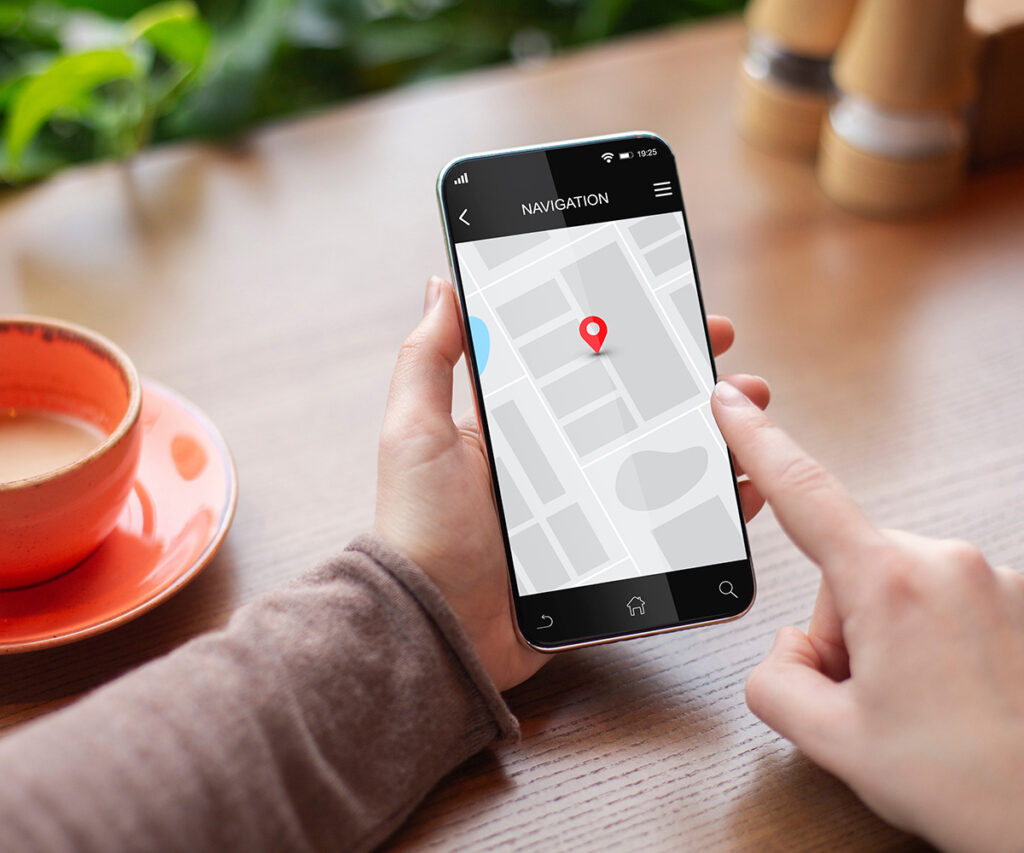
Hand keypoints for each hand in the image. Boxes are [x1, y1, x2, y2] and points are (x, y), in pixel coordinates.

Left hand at [375, 277, 769, 691]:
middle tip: (729, 368)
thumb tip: (442, 286)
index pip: (582, 368)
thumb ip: (428, 361)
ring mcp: (586, 511)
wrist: (436, 627)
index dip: (628, 336)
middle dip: (686, 384)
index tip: (670, 308)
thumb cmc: (417, 530)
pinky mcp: (606, 557)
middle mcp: (556, 464)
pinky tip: (744, 492)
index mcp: (516, 428)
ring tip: (751, 419)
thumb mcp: (415, 433)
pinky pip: (669, 529)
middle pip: (634, 413)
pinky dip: (710, 511)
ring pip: (662, 465)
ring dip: (711, 440)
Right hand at [712, 380, 1023, 852]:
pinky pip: (936, 600)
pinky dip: (924, 641)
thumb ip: (773, 681)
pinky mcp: (1015, 599)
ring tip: (916, 708)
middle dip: (838, 631)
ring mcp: (990, 580)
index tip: (730, 403)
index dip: (756, 441)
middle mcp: (946, 563)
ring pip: (890, 588)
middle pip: (845, 570)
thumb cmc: (972, 785)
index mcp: (892, 584)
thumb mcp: (833, 741)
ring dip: (882, 640)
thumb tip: (785, 654)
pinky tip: (946, 698)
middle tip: (866, 698)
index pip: (804, 492)